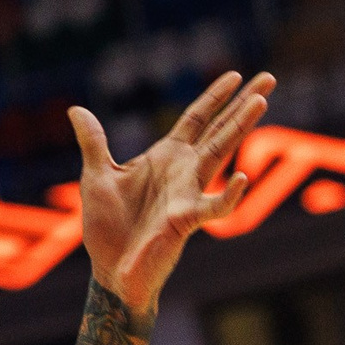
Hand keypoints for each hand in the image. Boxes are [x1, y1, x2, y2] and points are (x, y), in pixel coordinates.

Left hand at [69, 70, 269, 315]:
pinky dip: (229, 194)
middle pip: (220, 130)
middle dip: (243, 104)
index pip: (197, 119)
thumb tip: (75, 110)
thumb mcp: (96, 176)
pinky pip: (215, 206)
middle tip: (269, 79)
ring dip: (240, 129)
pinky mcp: (187, 219)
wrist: (110, 269)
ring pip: (222, 154)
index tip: (237, 75)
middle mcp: (184, 170)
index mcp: (165, 157)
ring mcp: (189, 193)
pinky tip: (242, 177)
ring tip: (260, 104)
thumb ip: (93, 142)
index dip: (215, 97)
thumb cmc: (107, 227)